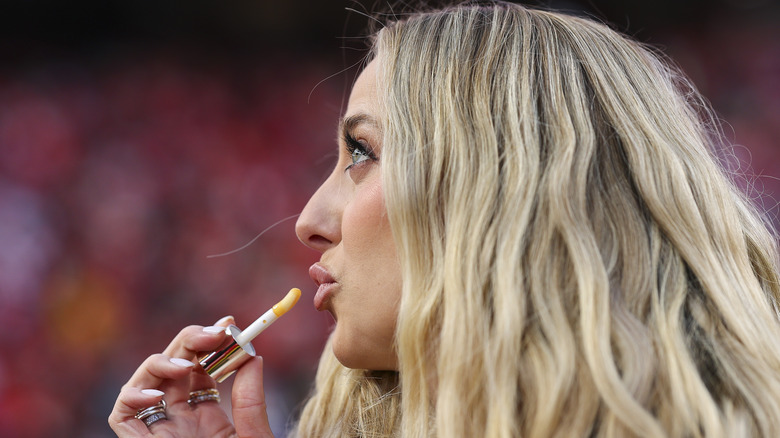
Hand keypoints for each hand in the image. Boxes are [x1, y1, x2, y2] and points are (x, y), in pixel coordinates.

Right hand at [108, 317, 273, 436]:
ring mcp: (158, 431)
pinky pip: (122, 415)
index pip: (203, 368)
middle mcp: (180, 420)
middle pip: (175, 366)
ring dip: (163, 361)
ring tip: (190, 364)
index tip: (232, 324)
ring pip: (145, 381)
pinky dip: (132, 396)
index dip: (212, 343)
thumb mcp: (253, 437)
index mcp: (208, 417)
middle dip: (192, 341)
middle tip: (218, 331)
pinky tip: (156, 394)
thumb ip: (250, 401)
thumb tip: (254, 356)